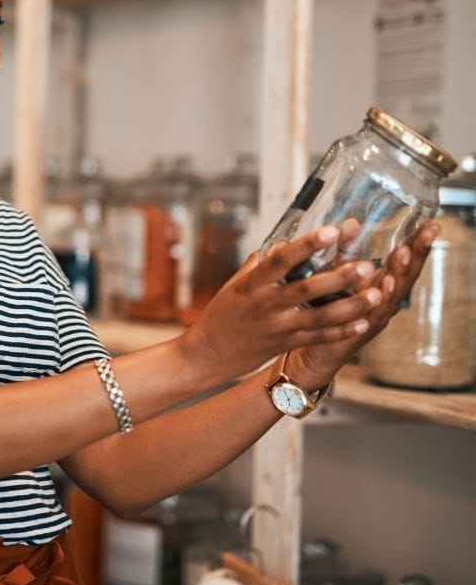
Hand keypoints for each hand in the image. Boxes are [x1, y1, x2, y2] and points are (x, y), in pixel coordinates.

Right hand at [184, 225, 382, 383]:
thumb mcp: (235, 284)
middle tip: (364, 264)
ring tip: (376, 293)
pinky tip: (364, 322)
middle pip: (306, 288)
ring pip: (320, 316)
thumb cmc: (221, 314)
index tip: (331, 231)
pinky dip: (342, 331)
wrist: (209, 353)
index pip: (281, 259)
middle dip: (338, 277)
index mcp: (252, 283)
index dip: (307, 245)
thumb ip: (258, 264)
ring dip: (351, 306)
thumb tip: (282, 244)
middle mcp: (266, 304)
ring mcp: (277, 326)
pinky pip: (319, 337)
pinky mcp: (286, 343)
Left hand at [287, 221, 440, 389]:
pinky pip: (369, 317)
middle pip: (405, 276)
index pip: (403, 261)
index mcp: (380, 284)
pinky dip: (377, 305)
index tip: (431, 224)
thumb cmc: (328, 307)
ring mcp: (374, 317)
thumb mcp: (338, 273)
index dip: (417, 244)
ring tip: (403, 257)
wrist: (314, 347)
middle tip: (425, 235)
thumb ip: (346, 250)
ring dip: (398, 278)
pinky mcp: (358, 332)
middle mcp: (383, 301)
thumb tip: (351, 222)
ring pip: (391, 297)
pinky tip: (382, 291)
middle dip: (416, 256)